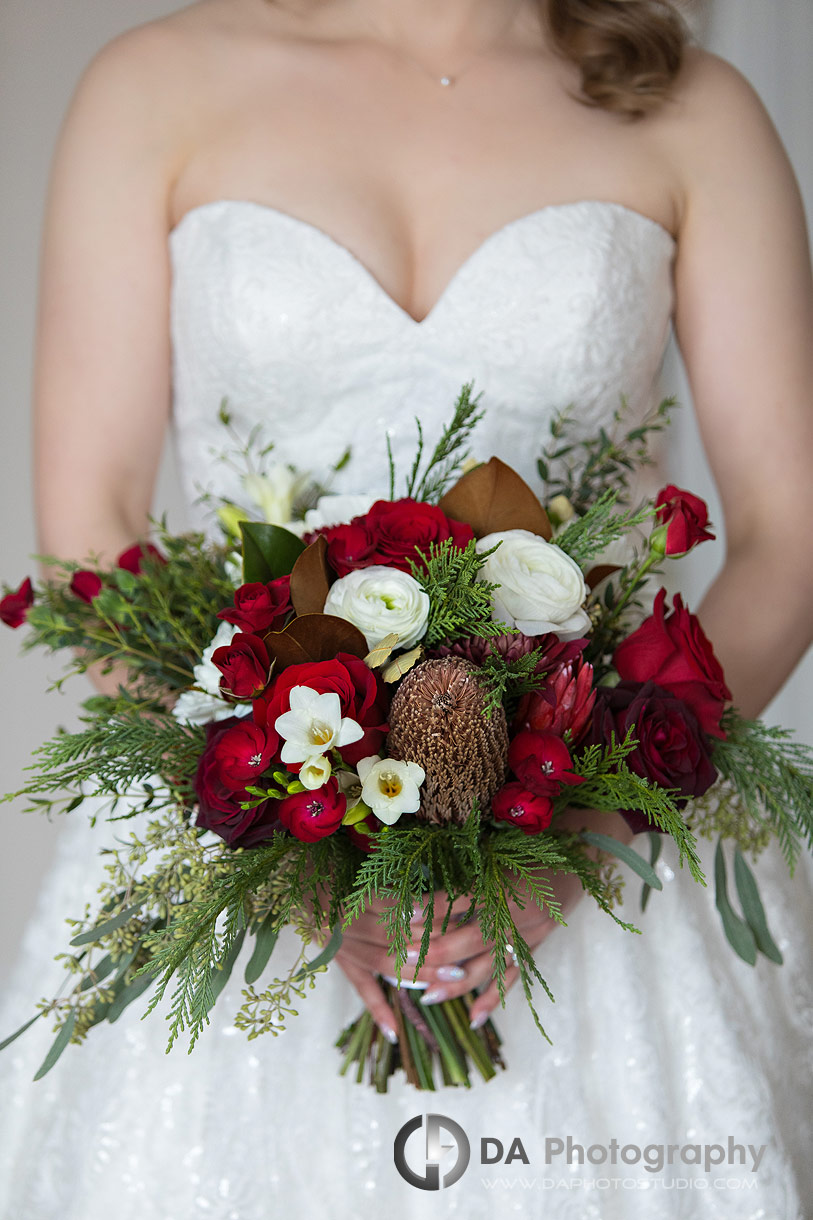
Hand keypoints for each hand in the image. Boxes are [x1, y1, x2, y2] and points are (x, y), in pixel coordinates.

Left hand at [333, 807, 634, 1038]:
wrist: (583, 853)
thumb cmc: (535, 842)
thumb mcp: (498, 847)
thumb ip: (468, 864)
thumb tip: (424, 876)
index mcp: (499, 882)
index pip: (453, 901)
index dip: (424, 911)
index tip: (395, 917)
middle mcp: (513, 912)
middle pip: (465, 941)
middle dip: (429, 954)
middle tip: (399, 962)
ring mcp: (527, 934)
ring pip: (486, 967)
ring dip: (454, 984)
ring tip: (426, 997)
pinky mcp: (537, 945)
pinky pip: (512, 977)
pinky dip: (493, 998)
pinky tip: (473, 1018)